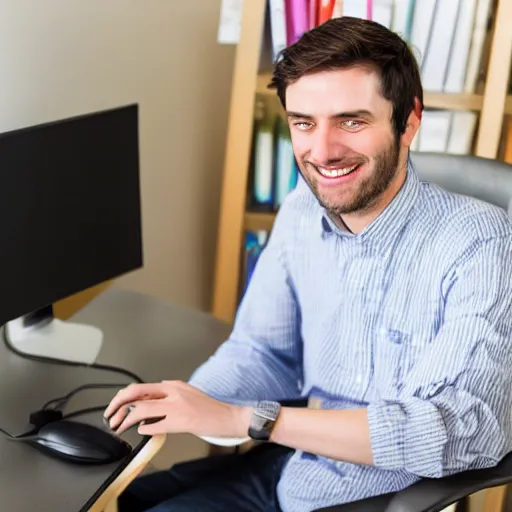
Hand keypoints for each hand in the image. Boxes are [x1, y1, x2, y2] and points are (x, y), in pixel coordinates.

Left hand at [103, 380, 251, 437]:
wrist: (227, 417)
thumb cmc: (209, 409)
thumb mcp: (188, 392)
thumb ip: (170, 392)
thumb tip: (152, 395)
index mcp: (173, 385)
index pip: (141, 387)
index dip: (123, 397)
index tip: (115, 406)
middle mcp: (172, 392)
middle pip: (136, 393)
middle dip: (118, 404)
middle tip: (110, 416)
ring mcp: (176, 406)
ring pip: (141, 408)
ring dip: (125, 419)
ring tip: (119, 427)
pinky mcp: (180, 421)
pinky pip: (154, 425)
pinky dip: (143, 428)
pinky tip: (140, 431)